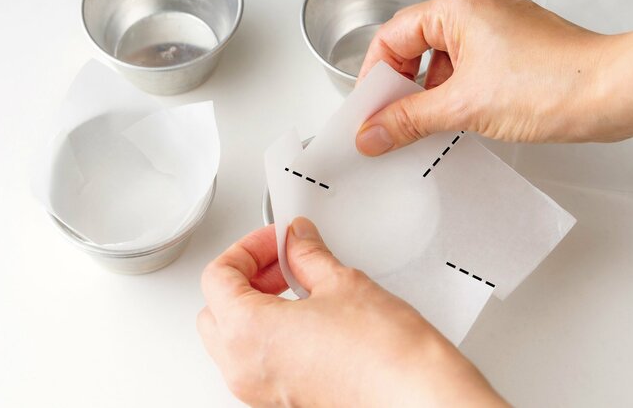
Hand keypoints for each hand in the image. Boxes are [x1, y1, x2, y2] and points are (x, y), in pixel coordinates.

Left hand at [198, 217, 505, 406]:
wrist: (416, 398)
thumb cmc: (384, 355)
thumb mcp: (341, 283)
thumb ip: (306, 255)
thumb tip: (296, 240)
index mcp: (248, 333)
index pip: (218, 276)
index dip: (247, 248)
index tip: (275, 240)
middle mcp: (244, 368)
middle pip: (216, 308)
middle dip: (246, 276)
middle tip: (282, 259)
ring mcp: (260, 390)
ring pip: (232, 337)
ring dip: (254, 303)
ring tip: (297, 284)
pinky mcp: (281, 399)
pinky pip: (255, 359)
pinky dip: (268, 331)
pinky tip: (305, 314)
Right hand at [355, 0, 632, 155]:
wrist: (613, 93)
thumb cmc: (555, 81)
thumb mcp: (462, 106)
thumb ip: (407, 120)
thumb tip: (372, 133)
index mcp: (456, 7)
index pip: (390, 39)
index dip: (373, 78)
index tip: (367, 111)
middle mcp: (474, 9)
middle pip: (412, 48)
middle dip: (399, 89)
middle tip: (389, 122)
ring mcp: (493, 28)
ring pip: (438, 61)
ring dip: (425, 95)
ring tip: (421, 126)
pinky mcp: (508, 49)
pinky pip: (463, 69)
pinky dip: (450, 94)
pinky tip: (450, 120)